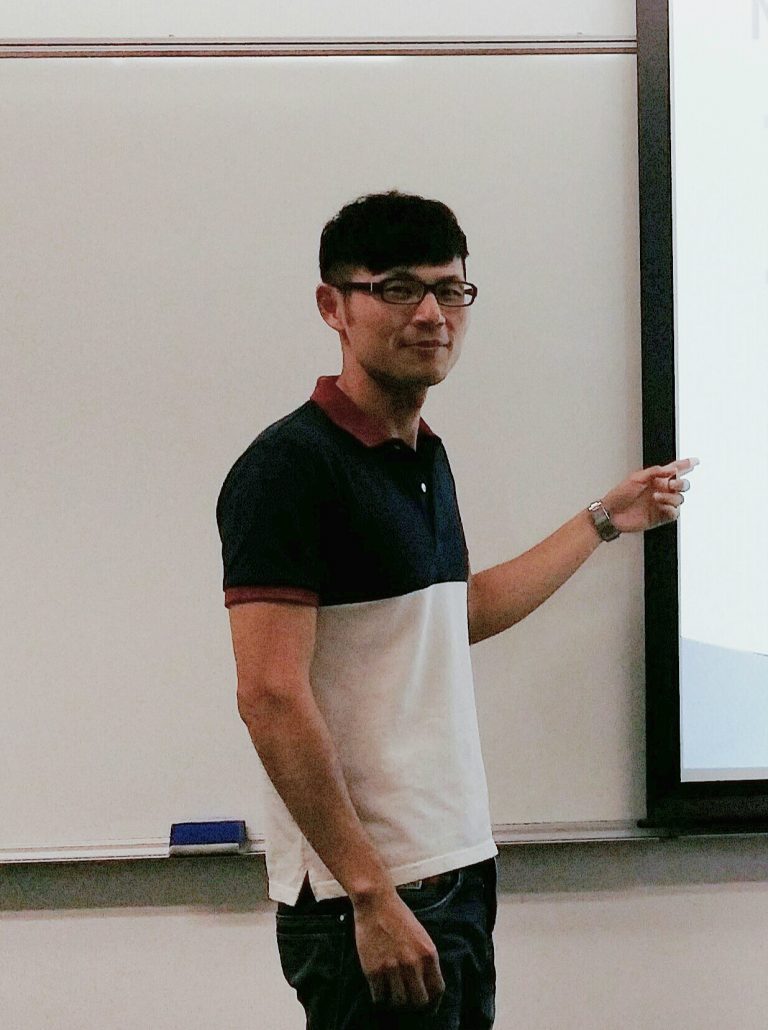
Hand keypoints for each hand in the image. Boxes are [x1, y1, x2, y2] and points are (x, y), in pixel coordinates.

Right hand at [352, 889, 444, 1010]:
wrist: (376, 902)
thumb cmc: (399, 917)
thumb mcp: (421, 936)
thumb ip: (426, 960)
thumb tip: (427, 986)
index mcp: (428, 954)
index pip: (437, 990)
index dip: (434, 1002)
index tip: (428, 1006)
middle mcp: (413, 963)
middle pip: (419, 1001)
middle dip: (414, 1004)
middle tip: (407, 1000)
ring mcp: (392, 967)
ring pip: (399, 1002)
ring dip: (396, 1001)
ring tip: (392, 994)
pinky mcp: (374, 969)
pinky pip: (379, 997)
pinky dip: (380, 996)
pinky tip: (380, 988)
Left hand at [601, 457, 699, 533]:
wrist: (611, 513)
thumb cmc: (619, 495)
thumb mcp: (636, 478)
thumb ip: (655, 472)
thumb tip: (673, 470)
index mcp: (655, 479)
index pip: (674, 470)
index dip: (686, 465)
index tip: (695, 461)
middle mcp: (661, 490)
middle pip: (682, 485)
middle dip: (681, 483)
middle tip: (671, 484)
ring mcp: (662, 504)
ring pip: (680, 499)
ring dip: (671, 496)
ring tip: (656, 496)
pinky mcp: (660, 517)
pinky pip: (674, 513)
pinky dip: (670, 508)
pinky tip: (660, 506)